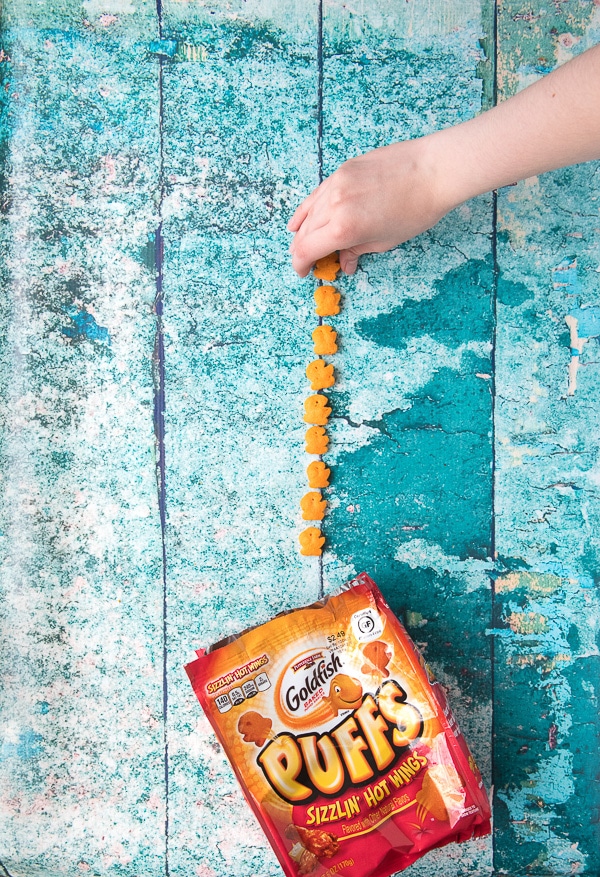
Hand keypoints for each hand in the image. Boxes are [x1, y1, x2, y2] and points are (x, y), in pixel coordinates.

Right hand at [288, 138, 453, 275]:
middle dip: (302, 249)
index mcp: (343, 228)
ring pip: (309, 212)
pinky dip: (307, 209)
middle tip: (308, 261)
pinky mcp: (343, 170)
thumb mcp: (385, 240)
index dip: (301, 264)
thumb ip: (357, 251)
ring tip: (302, 241)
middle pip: (305, 232)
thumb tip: (344, 263)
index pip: (307, 250)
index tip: (304, 272)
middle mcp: (334, 205)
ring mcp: (336, 184)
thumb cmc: (416, 209)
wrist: (433, 170)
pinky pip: (317, 194)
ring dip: (304, 230)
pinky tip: (301, 219)